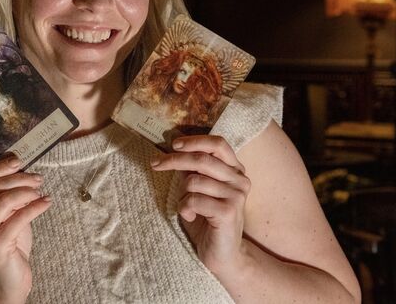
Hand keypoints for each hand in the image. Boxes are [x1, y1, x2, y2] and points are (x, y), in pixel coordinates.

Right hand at [0, 156, 50, 302]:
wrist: (8, 278)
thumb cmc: (8, 240)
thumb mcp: (4, 212)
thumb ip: (4, 192)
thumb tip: (18, 165)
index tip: (18, 161)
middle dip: (19, 179)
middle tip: (37, 178)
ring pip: (4, 200)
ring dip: (27, 192)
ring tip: (40, 192)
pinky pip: (19, 217)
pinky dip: (36, 206)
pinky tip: (46, 203)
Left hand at [151, 135, 250, 275]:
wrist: (222, 255)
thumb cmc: (207, 220)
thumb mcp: (199, 189)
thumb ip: (194, 171)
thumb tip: (174, 149)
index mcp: (235, 170)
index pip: (218, 143)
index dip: (195, 141)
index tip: (174, 144)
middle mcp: (239, 180)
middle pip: (202, 159)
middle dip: (174, 160)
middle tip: (155, 164)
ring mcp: (236, 195)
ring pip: (194, 181)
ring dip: (182, 195)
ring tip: (187, 207)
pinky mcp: (228, 212)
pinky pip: (194, 200)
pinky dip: (185, 208)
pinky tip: (191, 217)